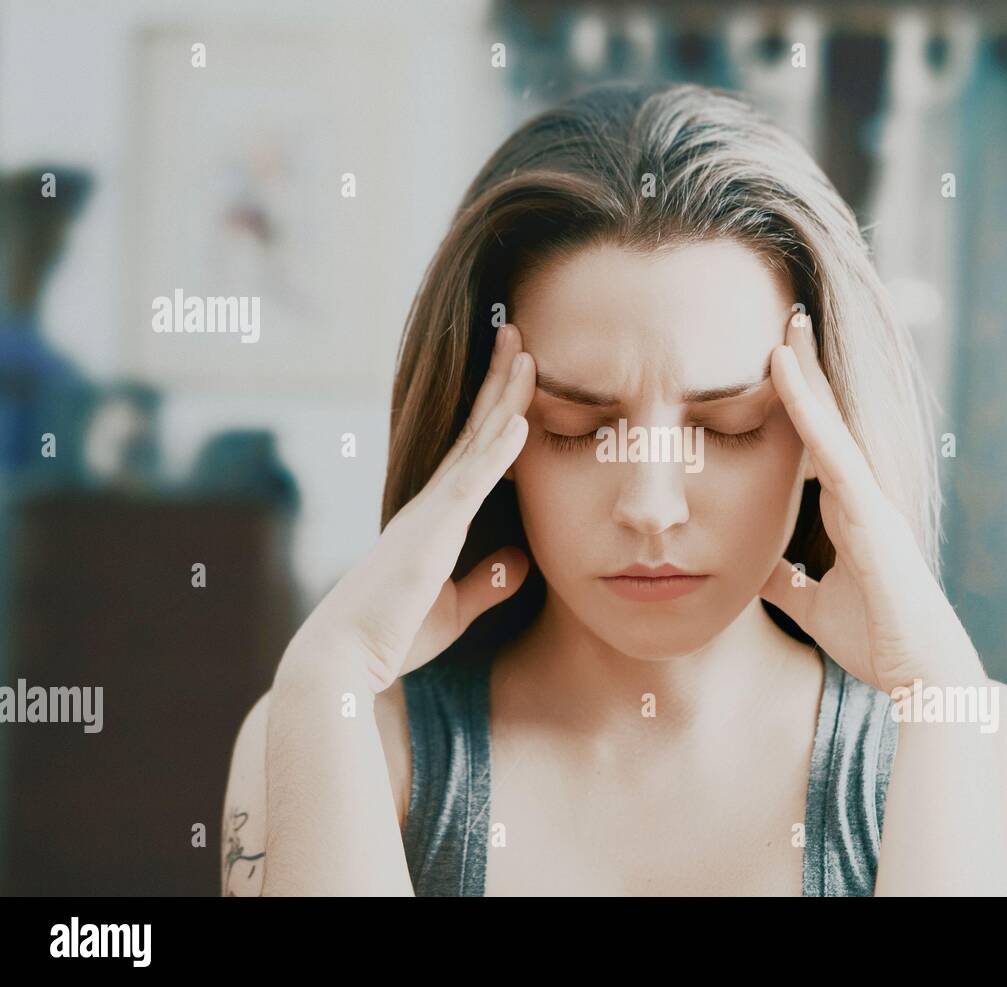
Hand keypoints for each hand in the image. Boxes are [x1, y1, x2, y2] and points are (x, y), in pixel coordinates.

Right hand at [280, 323, 535, 694]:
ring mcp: (430, 513)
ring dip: (503, 397)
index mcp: (435, 519)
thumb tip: (523, 560)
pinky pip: (470, 483)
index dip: (497, 411)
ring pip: (475, 442)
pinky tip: (520, 421)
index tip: (518, 373)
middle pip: (474, 430)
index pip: (473, 452)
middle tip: (518, 335)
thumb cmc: (392, 637)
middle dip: (499, 382)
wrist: (345, 660)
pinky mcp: (432, 534)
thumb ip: (487, 582)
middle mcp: (430, 504)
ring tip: (526, 352)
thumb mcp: (454, 609)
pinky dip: (497, 450)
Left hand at [759, 313, 986, 695]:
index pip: (816, 443)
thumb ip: (786, 580)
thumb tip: (753, 565)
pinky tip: (782, 370)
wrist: (922, 677)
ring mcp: (871, 499)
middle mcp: (862, 494)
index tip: (774, 361)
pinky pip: (831, 448)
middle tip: (786, 315)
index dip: (798, 402)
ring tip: (786, 320)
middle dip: (808, 368)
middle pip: (829, 418)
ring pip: (832, 420)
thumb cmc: (878, 640)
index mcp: (850, 511)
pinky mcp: (871, 514)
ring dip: (808, 370)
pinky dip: (807, 407)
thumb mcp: (812, 604)